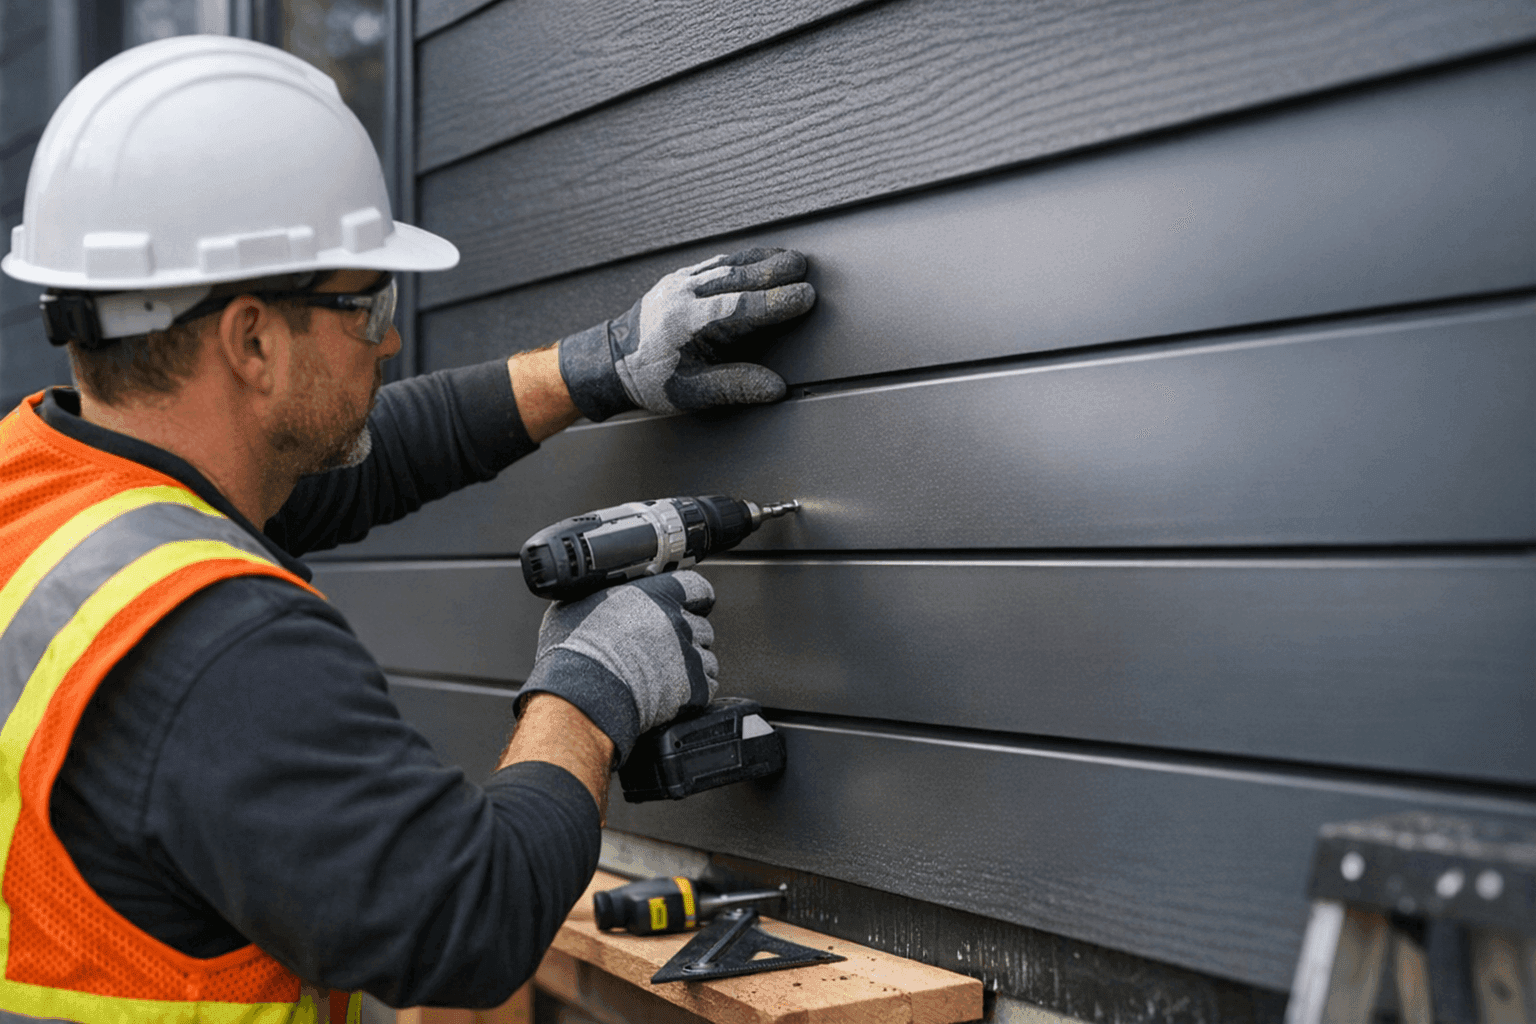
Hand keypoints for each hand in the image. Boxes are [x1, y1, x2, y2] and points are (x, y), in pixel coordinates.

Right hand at [516, 571, 718, 762]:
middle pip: (701, 625)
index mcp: (658, 595)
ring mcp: (690, 655)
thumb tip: (596, 595)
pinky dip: (695, 690)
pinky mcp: (695, 688)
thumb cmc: (576, 651)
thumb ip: (601, 596)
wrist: (583, 693)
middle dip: (686, 636)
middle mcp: (679, 621)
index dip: (693, 599)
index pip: (696, 587)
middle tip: (661, 648)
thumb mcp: (578, 603)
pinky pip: (709, 685)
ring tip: (662, 674)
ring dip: (690, 664)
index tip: (689, 605)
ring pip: (706, 656)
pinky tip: (671, 693)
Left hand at [557, 248, 814, 419]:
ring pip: (727, 265)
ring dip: (761, 260)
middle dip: (774, 272)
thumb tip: (775, 388)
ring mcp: (680, 283)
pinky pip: (714, 263)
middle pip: (737, 278)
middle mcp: (684, 297)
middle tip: (805, 269)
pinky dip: (741, 259)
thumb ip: (734, 387)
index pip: (741, 308)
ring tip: (791, 258)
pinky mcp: (678, 278)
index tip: (805, 297)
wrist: (611, 361)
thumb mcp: (692, 393)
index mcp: (689, 325)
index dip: (776, 302)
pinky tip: (759, 257)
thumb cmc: (651, 380)